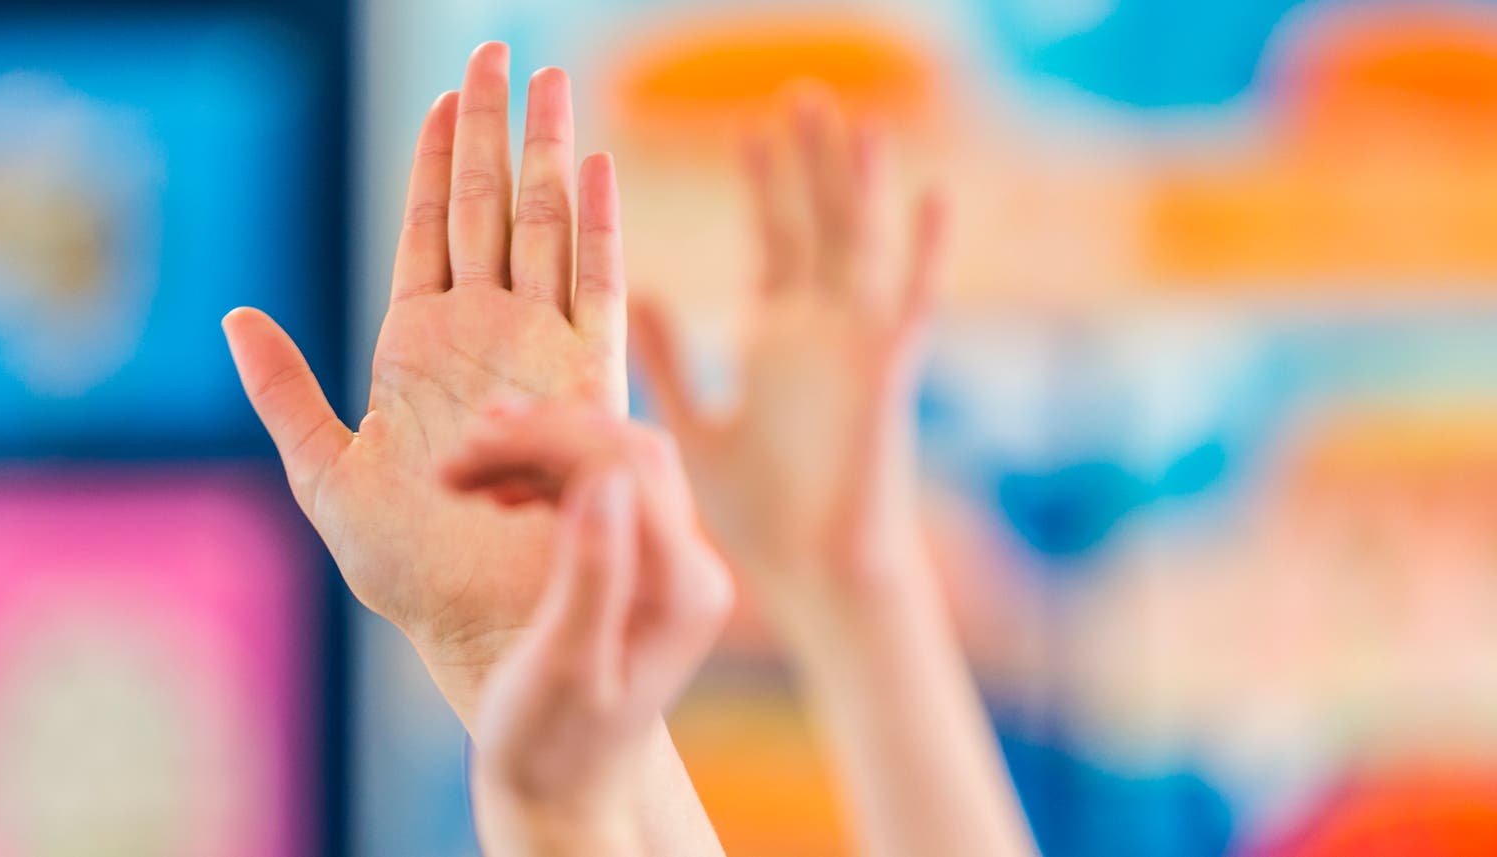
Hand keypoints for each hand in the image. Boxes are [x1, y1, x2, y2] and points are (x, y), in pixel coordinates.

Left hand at [222, 42, 626, 718]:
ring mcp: (538, 350)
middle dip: (493, 126)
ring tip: (548, 81)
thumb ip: (285, 394)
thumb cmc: (408, 569)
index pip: (428, 226)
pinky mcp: (586, 383)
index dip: (436, 157)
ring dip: (545, 153)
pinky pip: (596, 289)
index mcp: (419, 344)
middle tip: (500, 51)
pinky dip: (596, 227)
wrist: (483, 624)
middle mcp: (484, 333)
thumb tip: (236, 316)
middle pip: (490, 206)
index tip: (446, 90)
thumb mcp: (323, 476)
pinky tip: (594, 166)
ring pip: (544, 227)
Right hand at [441, 401, 732, 856]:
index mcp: (681, 589)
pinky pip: (602, 489)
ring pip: (612, 461)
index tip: (464, 455)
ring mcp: (671, 567)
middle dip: (539, 435)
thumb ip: (590, 571)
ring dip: (536, 451)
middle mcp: (691, 569)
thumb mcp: (562, 665)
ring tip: (462, 465)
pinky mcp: (642, 568)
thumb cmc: (549, 748)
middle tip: (457, 455)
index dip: (544, 440)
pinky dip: (546, 475)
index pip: (625, 464)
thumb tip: (602, 477)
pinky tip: (497, 489)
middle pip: (626, 449)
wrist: (560, 797)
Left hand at [628, 84, 943, 638]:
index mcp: (778, 340)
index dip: (768, 186)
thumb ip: (671, 361)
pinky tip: (932, 194)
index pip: (776, 242)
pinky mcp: (882, 379)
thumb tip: (638, 294)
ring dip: (860, 187)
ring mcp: (855, 351)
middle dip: (810, 163)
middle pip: (819, 226)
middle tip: (801, 95)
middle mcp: (820, 334)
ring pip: (863, 248)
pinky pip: (910, 304)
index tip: (751, 128)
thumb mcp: (693, 427)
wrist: (811, 578)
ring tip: (854, 120)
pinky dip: (924, 252)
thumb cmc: (760, 518)